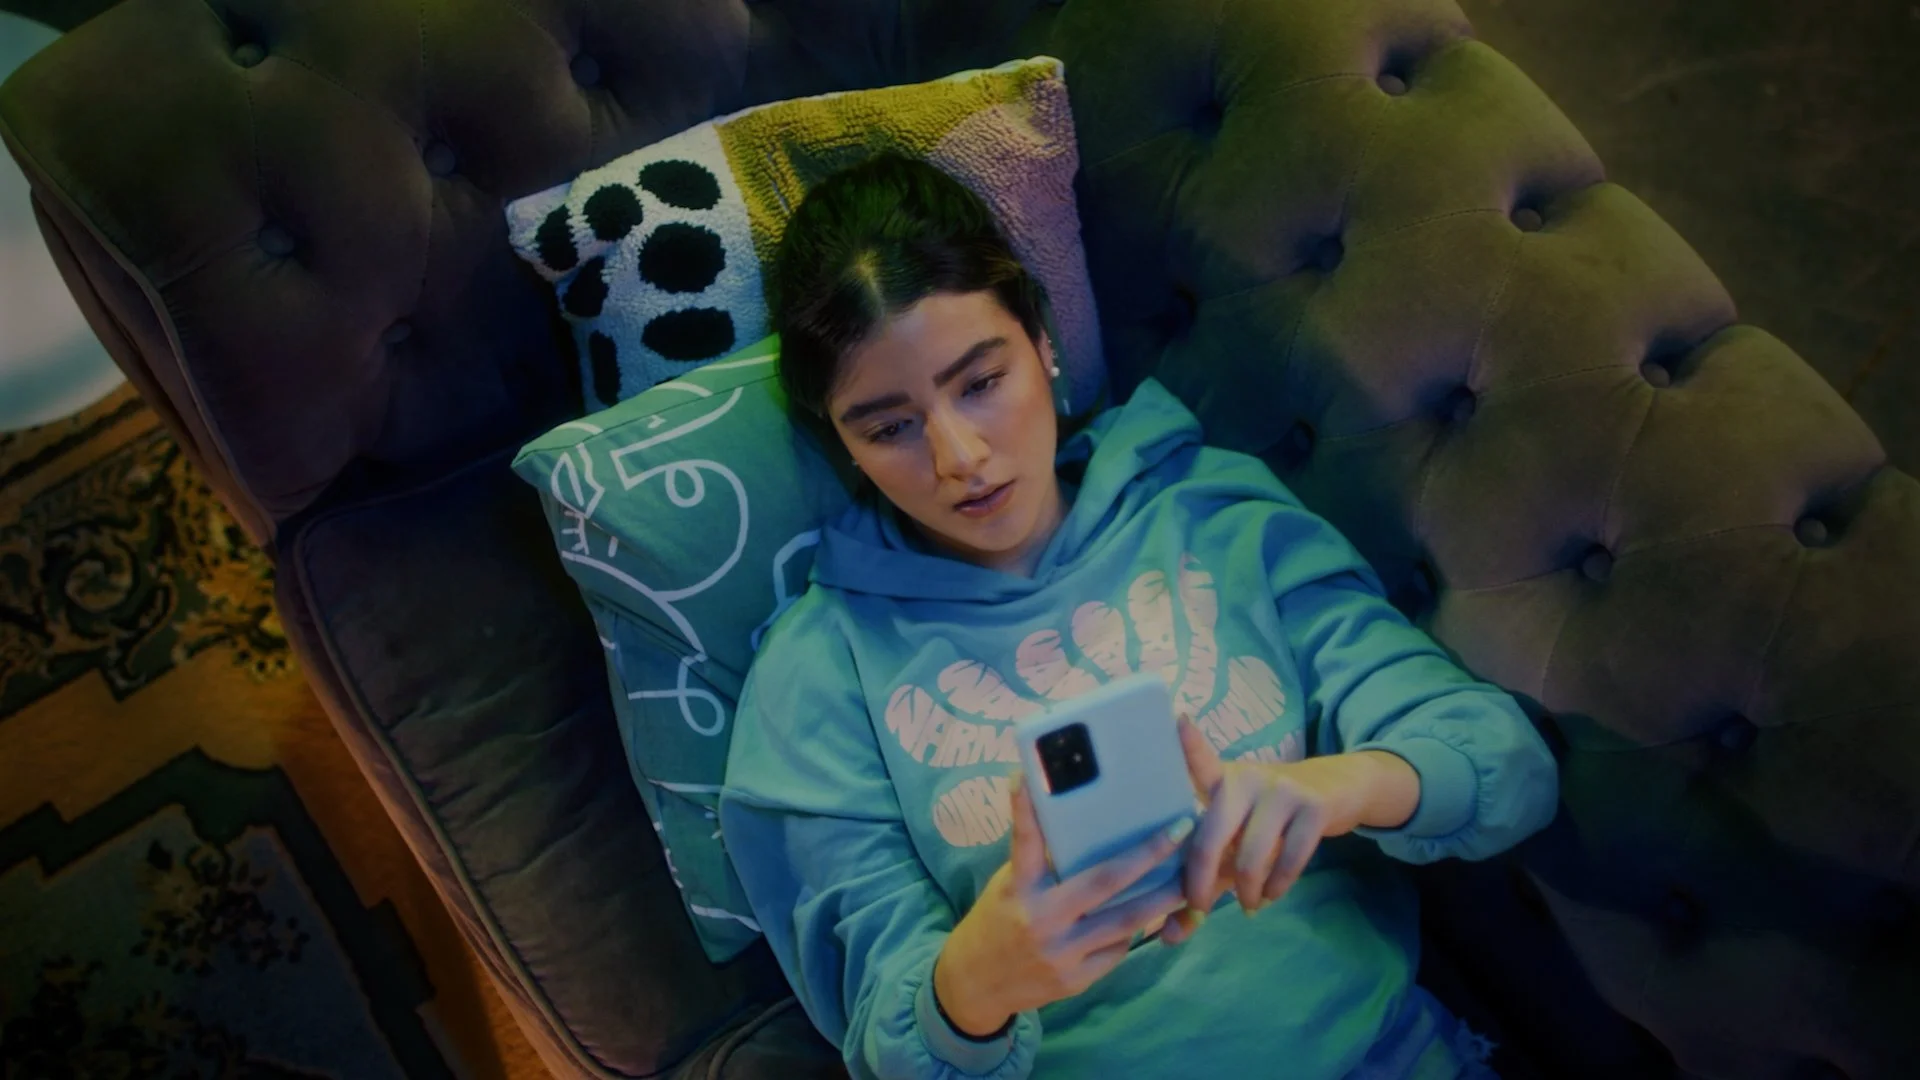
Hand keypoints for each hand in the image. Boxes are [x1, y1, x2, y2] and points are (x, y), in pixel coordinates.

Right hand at [934, 769, 1191, 1035]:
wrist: (977, 984)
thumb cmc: (998, 920)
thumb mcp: (1010, 886)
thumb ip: (1041, 864)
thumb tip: (1082, 825)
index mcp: (1018, 889)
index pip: (1025, 843)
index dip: (1026, 809)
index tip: (1029, 774)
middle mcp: (1041, 919)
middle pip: (1103, 882)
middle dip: (1147, 855)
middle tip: (1181, 830)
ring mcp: (1062, 953)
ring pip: (1124, 922)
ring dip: (1162, 898)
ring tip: (1191, 878)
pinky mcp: (1076, 980)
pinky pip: (1116, 950)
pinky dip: (1133, 930)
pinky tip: (1152, 915)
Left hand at [1158, 714, 1418, 945]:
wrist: (1337, 789)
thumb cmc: (1268, 819)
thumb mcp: (1236, 838)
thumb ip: (1204, 882)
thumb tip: (1170, 937)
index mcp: (1221, 781)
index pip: (1199, 762)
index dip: (1189, 743)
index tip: (1179, 720)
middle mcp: (1245, 779)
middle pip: (1210, 835)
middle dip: (1198, 881)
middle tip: (1198, 908)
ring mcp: (1280, 790)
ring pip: (1250, 856)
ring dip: (1247, 891)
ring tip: (1249, 904)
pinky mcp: (1312, 807)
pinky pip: (1289, 859)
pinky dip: (1277, 886)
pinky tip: (1272, 894)